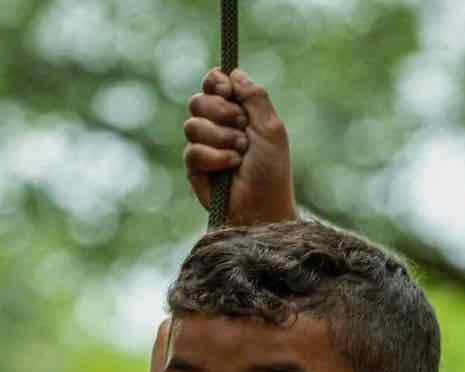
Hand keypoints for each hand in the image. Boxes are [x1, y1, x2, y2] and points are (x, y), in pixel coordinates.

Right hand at [185, 69, 296, 226]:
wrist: (262, 207)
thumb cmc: (272, 170)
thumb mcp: (271, 128)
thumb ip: (255, 97)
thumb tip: (234, 71)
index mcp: (238, 112)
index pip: (214, 83)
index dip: (217, 83)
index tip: (227, 90)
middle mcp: (218, 125)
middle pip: (199, 99)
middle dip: (221, 112)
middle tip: (242, 128)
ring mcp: (204, 145)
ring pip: (193, 124)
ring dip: (222, 137)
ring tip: (239, 153)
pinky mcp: (194, 166)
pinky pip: (193, 150)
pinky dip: (216, 158)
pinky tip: (230, 168)